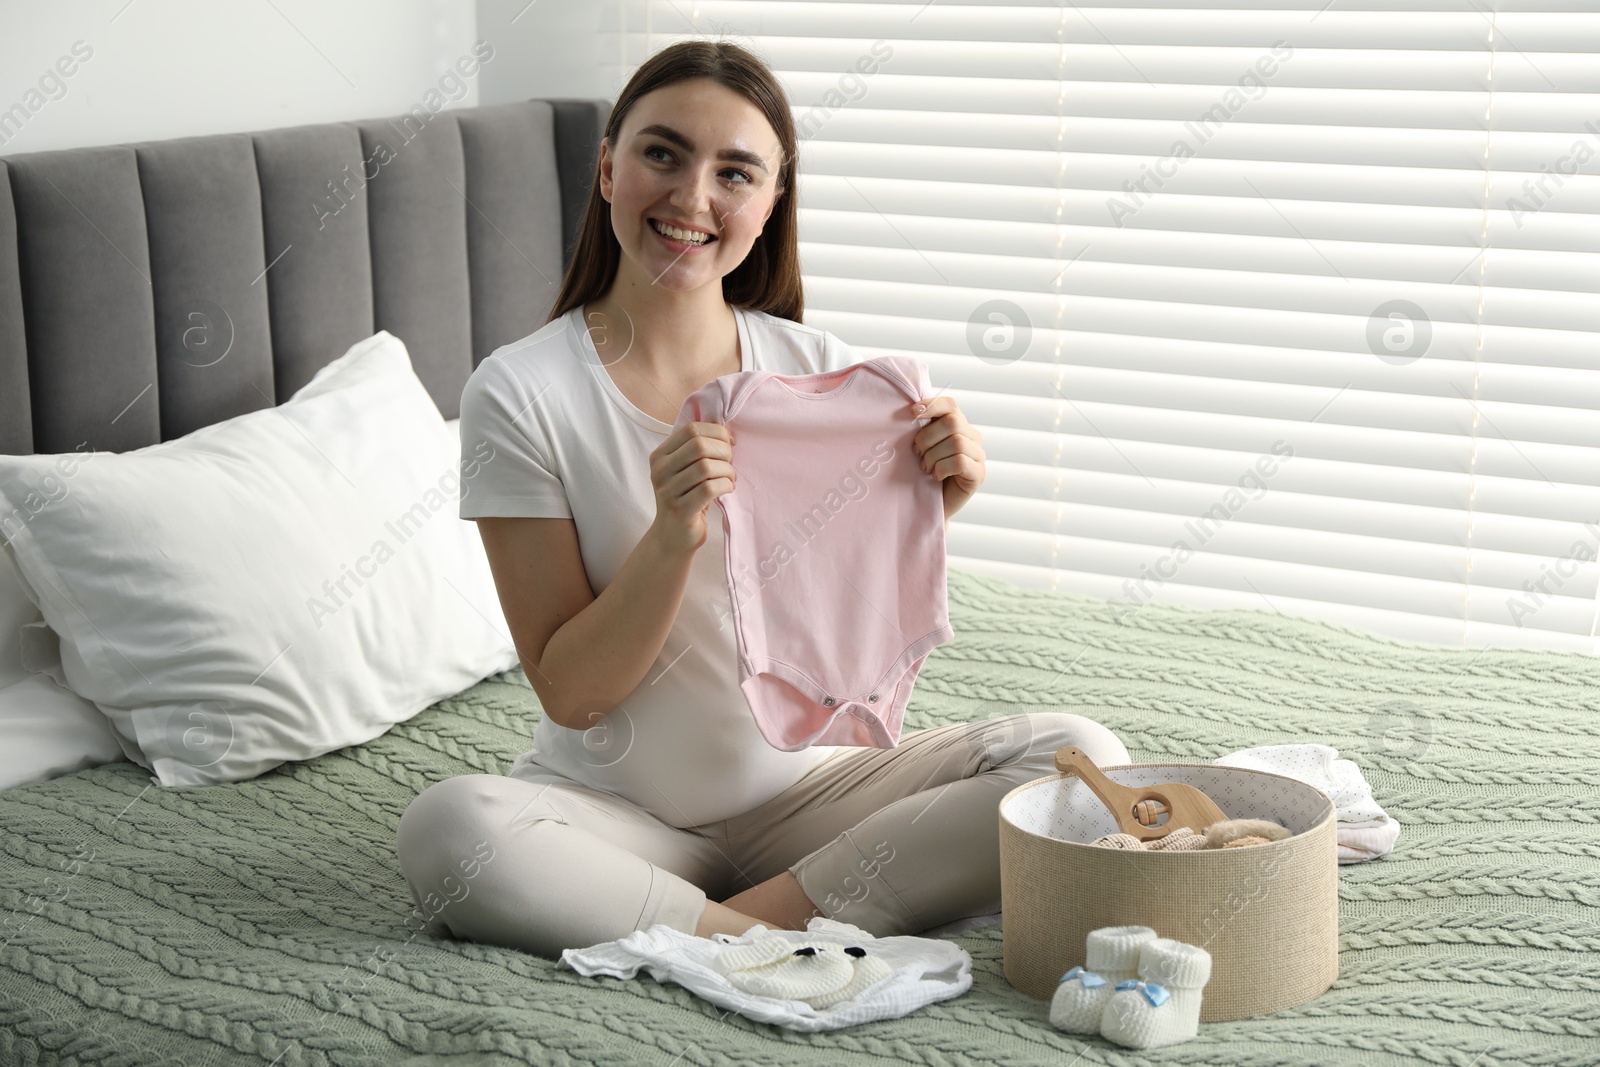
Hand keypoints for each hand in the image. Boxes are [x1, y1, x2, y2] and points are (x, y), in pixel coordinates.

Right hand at [646, 421, 734, 554]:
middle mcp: (659, 471)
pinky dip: (725, 486)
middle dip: (723, 451)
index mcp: (660, 456)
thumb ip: (698, 450)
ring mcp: (667, 491)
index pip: (690, 429)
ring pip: (706, 467)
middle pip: (699, 445)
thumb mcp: (686, 470)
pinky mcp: (680, 509)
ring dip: (726, 471)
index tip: (729, 443)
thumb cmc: (686, 498)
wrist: (672, 536)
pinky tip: (727, 489)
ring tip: (730, 478)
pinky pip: (709, 489)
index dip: (716, 432)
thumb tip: (725, 431)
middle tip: (730, 463)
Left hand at [908, 396, 984, 522]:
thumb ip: (922, 428)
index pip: (950, 405)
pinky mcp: (979, 474)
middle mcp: (973, 438)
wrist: (929, 506)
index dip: (931, 405)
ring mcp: (979, 456)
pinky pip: (960, 462)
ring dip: (933, 456)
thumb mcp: (921, 447)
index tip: (912, 414)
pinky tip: (936, 476)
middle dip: (927, 437)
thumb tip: (911, 410)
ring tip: (926, 468)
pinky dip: (942, 468)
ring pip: (956, 442)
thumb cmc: (923, 474)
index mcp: (959, 426)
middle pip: (952, 422)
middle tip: (917, 453)